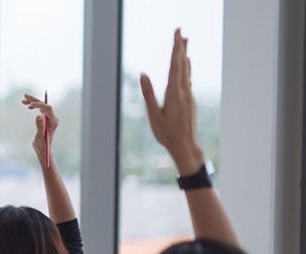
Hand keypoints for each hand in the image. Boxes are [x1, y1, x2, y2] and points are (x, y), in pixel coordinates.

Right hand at [22, 93, 58, 163]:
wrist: (43, 148)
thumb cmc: (41, 144)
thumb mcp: (39, 137)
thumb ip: (40, 126)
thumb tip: (39, 115)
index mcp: (53, 122)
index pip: (48, 108)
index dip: (39, 104)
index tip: (30, 104)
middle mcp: (53, 119)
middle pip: (45, 105)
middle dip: (35, 100)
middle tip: (25, 96)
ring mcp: (50, 118)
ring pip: (42, 106)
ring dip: (33, 102)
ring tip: (23, 100)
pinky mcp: (46, 119)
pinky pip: (41, 109)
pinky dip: (34, 107)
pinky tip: (28, 107)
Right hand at [140, 29, 203, 174]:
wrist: (186, 146)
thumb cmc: (167, 133)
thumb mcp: (153, 115)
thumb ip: (148, 94)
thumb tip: (143, 74)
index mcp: (173, 93)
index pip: (175, 65)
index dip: (175, 48)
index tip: (176, 34)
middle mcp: (183, 91)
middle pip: (182, 64)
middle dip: (180, 46)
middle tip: (179, 29)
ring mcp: (188, 95)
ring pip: (187, 69)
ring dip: (184, 53)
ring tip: (185, 39)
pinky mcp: (189, 100)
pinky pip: (188, 78)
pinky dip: (187, 66)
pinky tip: (188, 62)